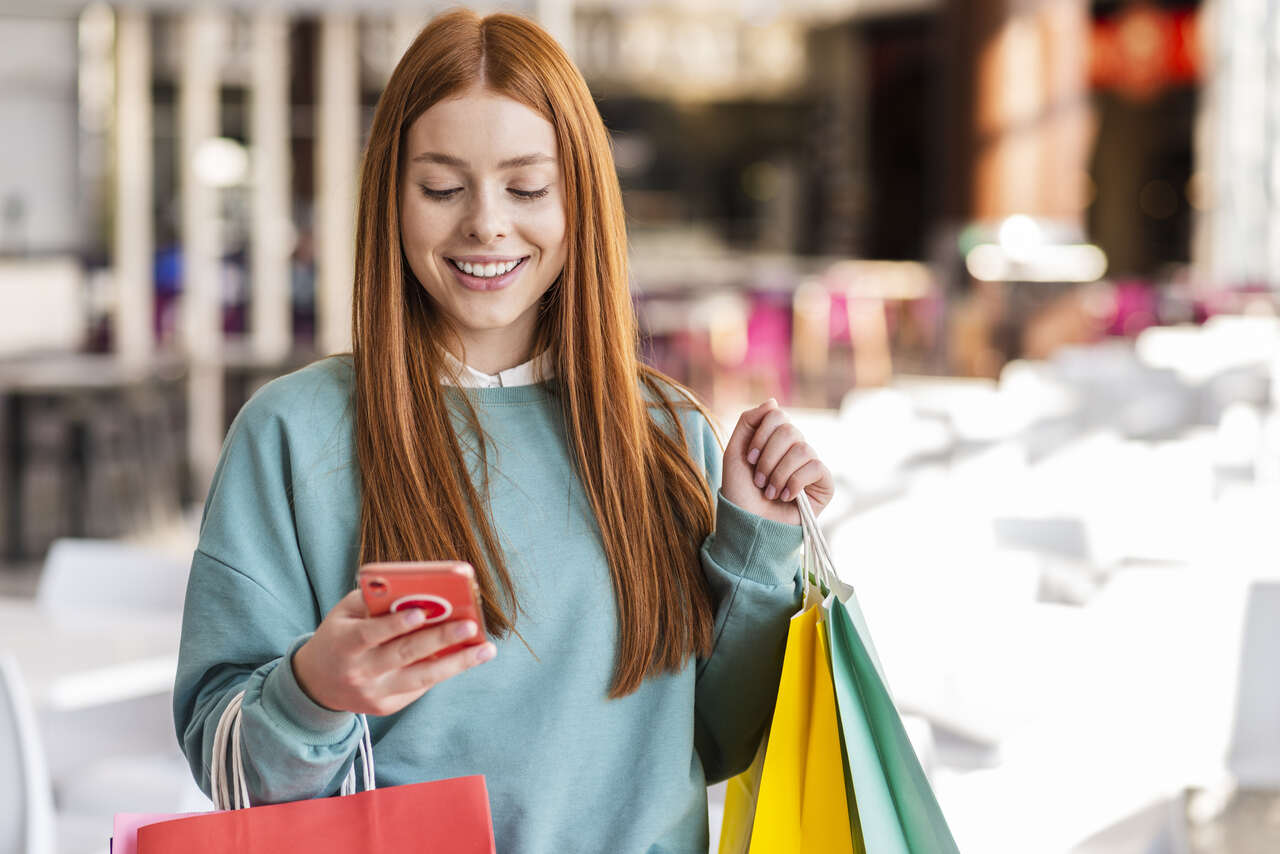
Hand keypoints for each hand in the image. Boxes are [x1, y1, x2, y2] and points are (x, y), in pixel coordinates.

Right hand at [292, 589, 495, 716]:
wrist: (316, 684)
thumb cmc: (339, 636)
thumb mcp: (344, 614)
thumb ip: (374, 601)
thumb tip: (417, 591)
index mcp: (344, 644)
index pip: (370, 634)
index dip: (395, 624)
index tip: (421, 612)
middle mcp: (359, 672)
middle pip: (403, 656)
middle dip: (440, 639)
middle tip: (470, 626)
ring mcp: (374, 694)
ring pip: (421, 678)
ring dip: (457, 663)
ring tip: (485, 650)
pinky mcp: (387, 707)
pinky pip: (420, 687)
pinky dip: (444, 670)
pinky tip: (467, 657)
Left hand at [720, 399, 833, 524]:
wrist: (749, 525)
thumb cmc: (741, 493)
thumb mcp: (735, 453)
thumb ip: (749, 422)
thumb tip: (773, 401)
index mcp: (776, 439)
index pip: (777, 415)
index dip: (761, 435)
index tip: (750, 458)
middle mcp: (796, 448)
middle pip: (789, 430)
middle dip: (768, 458)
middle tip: (760, 480)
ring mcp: (811, 465)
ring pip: (802, 449)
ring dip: (779, 474)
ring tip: (771, 492)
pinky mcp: (824, 484)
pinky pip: (816, 467)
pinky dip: (796, 483)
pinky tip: (787, 497)